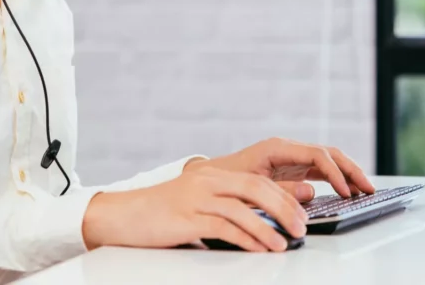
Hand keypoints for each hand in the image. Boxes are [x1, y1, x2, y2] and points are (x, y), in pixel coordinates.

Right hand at [81, 165, 307, 252]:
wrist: (122, 215)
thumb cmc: (160, 213)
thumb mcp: (197, 203)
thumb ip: (226, 208)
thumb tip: (260, 225)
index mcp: (213, 175)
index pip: (258, 180)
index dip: (284, 196)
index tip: (302, 212)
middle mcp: (207, 181)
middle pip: (256, 189)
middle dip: (284, 209)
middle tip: (300, 227)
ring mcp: (196, 198)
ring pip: (243, 208)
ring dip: (268, 228)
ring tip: (284, 244)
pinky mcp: (186, 218)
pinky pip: (223, 227)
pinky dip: (245, 239)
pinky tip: (258, 248)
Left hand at [184, 137, 375, 202]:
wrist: (209, 178)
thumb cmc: (227, 181)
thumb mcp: (253, 187)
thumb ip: (282, 190)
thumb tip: (312, 192)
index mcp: (277, 147)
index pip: (316, 154)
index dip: (335, 172)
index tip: (347, 192)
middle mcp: (287, 148)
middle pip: (328, 153)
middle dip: (350, 170)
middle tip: (369, 189)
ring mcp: (291, 157)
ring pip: (328, 160)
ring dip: (347, 173)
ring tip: (366, 190)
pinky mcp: (292, 168)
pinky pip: (320, 170)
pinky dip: (336, 179)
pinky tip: (348, 191)